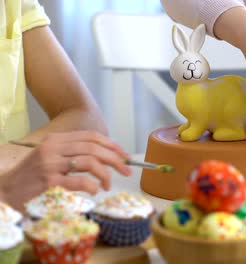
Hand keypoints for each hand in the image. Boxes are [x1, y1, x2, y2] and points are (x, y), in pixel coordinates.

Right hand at [1, 131, 130, 209]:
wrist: (6, 190)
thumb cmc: (32, 176)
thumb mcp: (50, 157)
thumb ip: (73, 153)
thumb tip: (106, 156)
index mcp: (56, 140)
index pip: (91, 136)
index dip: (112, 145)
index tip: (125, 155)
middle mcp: (53, 149)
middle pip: (94, 148)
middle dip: (115, 159)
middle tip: (126, 171)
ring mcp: (51, 165)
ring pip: (90, 162)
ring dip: (105, 174)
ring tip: (108, 185)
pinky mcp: (49, 182)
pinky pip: (81, 181)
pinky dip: (93, 186)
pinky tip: (95, 190)